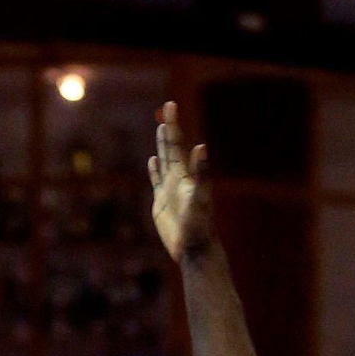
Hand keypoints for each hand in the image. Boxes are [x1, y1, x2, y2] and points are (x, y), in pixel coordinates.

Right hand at [148, 102, 213, 262]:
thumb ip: (202, 174)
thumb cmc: (198, 227)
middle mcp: (177, 180)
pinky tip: (152, 161)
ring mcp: (169, 191)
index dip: (173, 125)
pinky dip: (154, 170)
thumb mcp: (200, 199)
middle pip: (171, 148)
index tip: (171, 105)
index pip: (177, 145)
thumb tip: (202, 148)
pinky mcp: (161, 205)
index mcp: (184, 176)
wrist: (194, 250)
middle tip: (168, 107)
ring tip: (161, 129)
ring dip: (162, 146)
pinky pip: (156, 181)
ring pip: (164, 162)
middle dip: (169, 128)